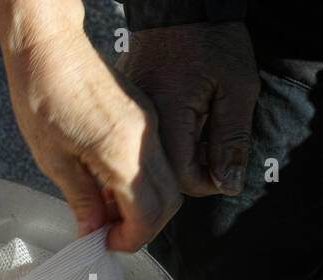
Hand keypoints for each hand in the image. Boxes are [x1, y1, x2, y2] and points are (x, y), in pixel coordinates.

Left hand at [0, 1, 180, 251]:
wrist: (49, 47)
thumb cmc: (41, 97)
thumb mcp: (52, 160)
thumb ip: (81, 199)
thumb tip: (93, 230)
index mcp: (123, 151)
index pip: (148, 213)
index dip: (130, 239)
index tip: (105, 246)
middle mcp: (147, 138)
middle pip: (166, 201)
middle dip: (140, 227)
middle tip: (104, 235)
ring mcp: (149, 125)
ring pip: (164, 182)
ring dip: (139, 206)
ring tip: (101, 213)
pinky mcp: (144, 116)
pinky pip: (154, 161)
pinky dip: (138, 183)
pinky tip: (106, 187)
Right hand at [118, 23, 259, 196]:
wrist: (176, 8)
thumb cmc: (210, 39)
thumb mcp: (238, 88)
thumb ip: (232, 140)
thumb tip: (228, 183)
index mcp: (166, 119)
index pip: (181, 179)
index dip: (208, 182)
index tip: (224, 171)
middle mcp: (137, 125)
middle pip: (160, 177)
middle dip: (191, 174)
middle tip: (214, 153)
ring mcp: (125, 119)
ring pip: (148, 163)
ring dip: (175, 160)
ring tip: (198, 134)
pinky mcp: (121, 113)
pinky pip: (137, 145)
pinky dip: (161, 145)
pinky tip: (179, 125)